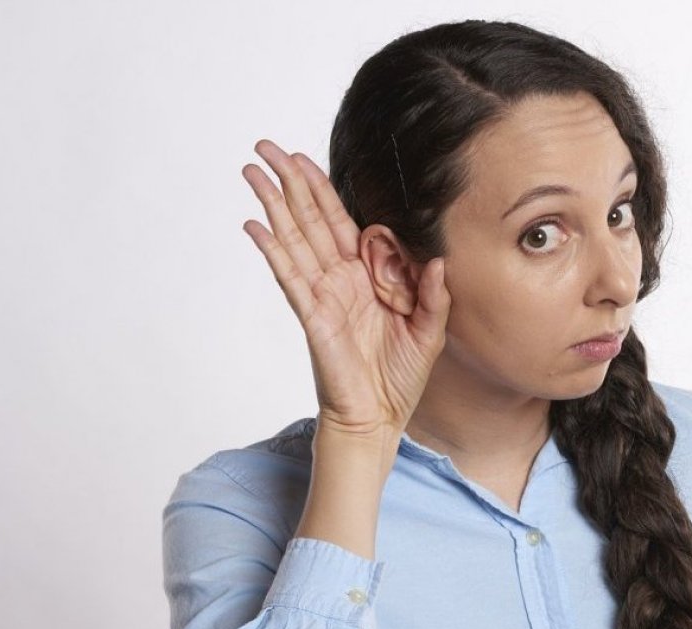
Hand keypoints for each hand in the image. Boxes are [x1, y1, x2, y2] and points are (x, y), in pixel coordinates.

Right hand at [241, 138, 451, 437]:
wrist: (379, 418)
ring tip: (251, 171)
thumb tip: (440, 260)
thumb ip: (435, 295)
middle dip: (289, 182)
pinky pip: (290, 277)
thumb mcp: (429, 330)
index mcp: (365, 277)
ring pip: (294, 239)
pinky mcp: (313, 316)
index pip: (340, 223)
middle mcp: (339, 279)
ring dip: (273, 204)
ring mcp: (322, 295)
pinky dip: (273, 250)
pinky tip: (256, 225)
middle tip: (266, 146)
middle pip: (309, 219)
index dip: (322, 189)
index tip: (303, 160)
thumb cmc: (400, 377)